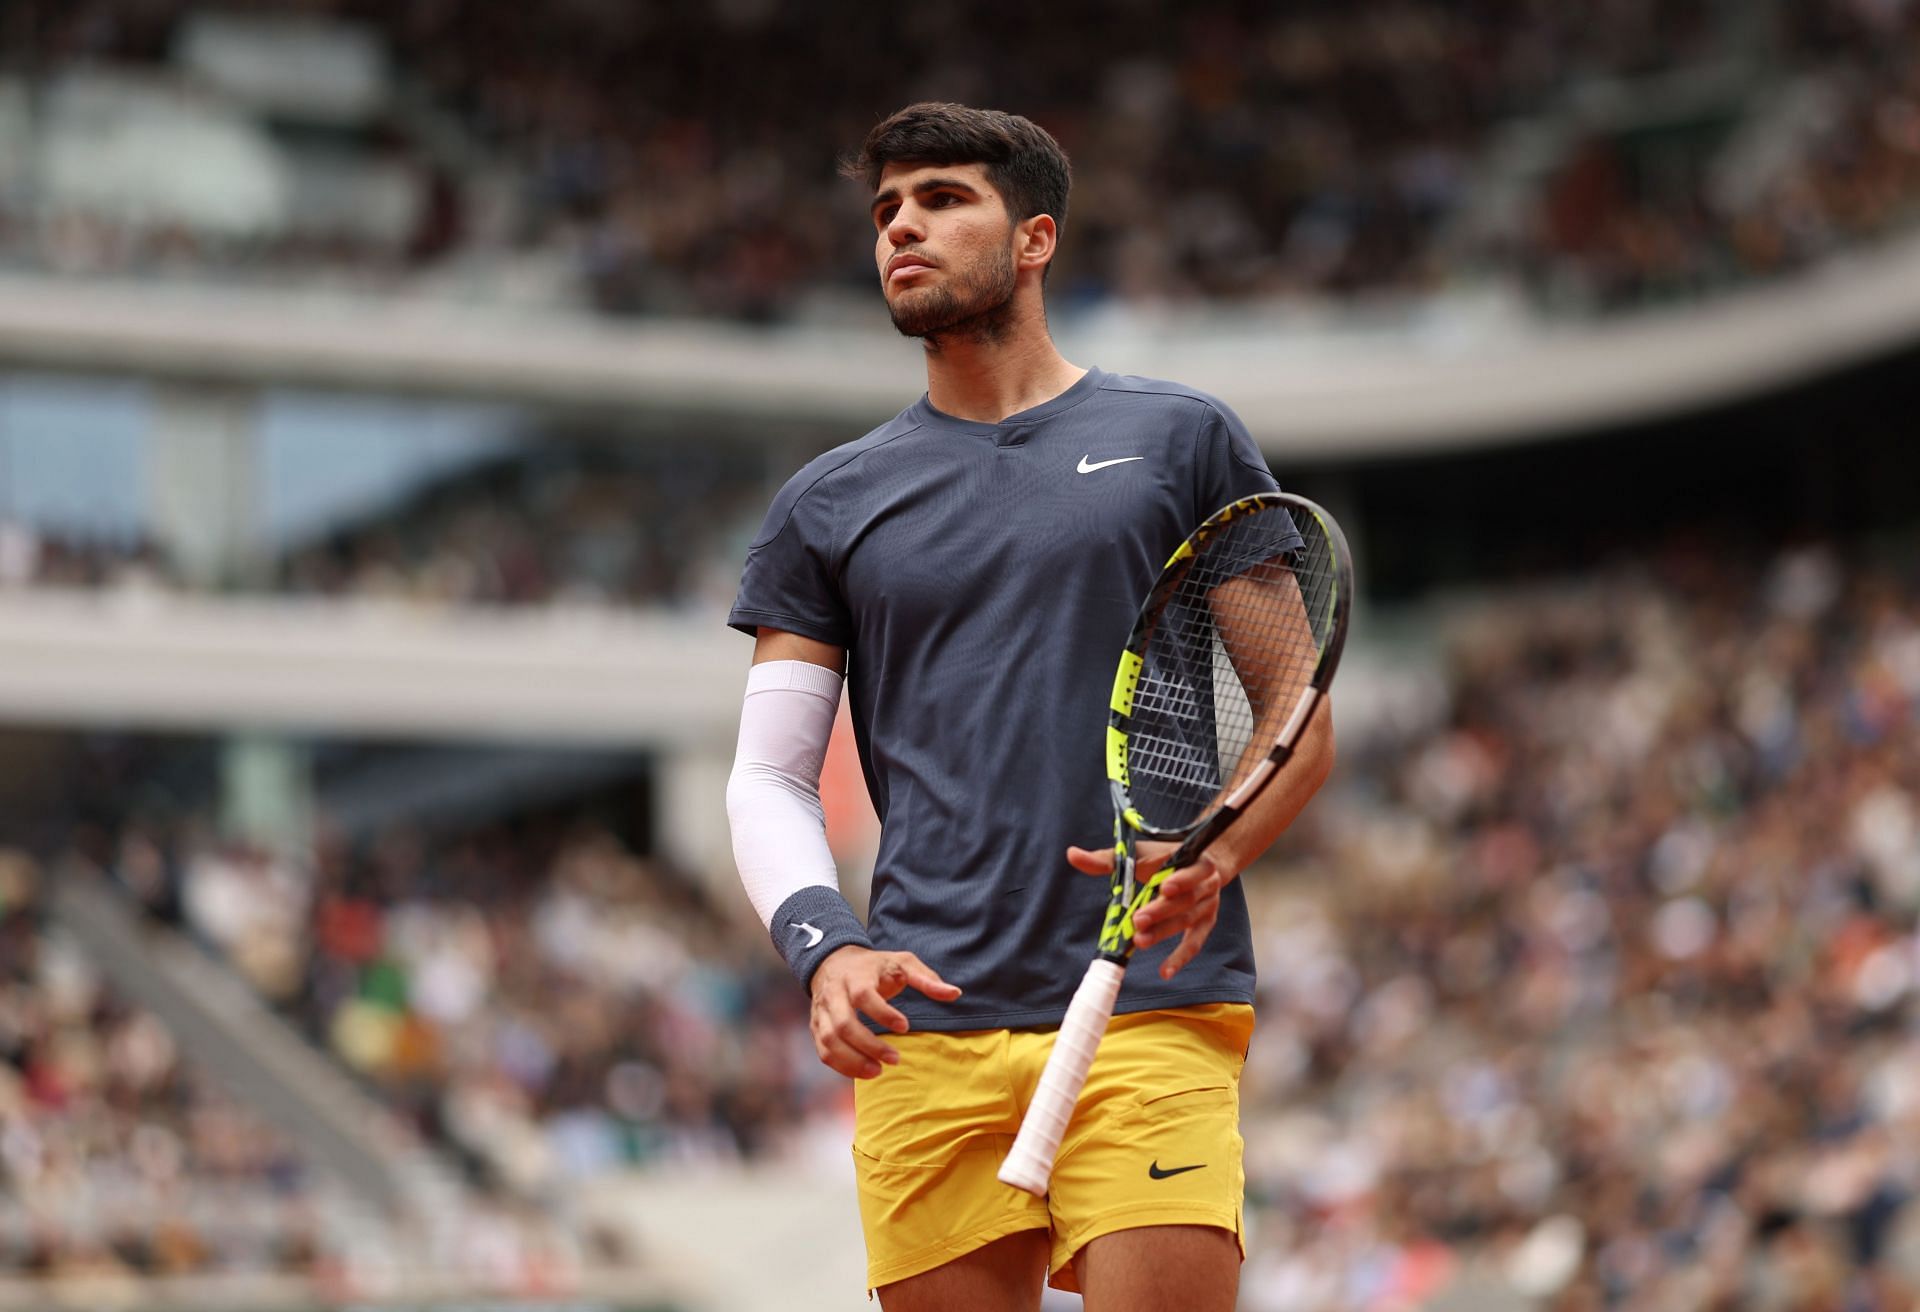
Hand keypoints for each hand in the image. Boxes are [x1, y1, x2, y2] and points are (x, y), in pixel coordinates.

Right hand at [808, 946, 960, 1078]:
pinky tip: (863, 1072)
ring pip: (830, 1041)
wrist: (834, 961)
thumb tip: (955, 994)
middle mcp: (834, 994)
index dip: (883, 1014)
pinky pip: (823, 1051)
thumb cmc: (875, 965)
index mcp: (855, 977)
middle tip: (895, 1059)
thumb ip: (927, 979)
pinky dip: (841, 1066)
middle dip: (869, 1045)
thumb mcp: (903, 962)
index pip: (864, 996)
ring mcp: (822, 1011)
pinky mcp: (817, 1026)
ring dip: (852, 1060)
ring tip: (878, 1072)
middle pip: (844, 1024)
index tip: (905, 1027)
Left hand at [1065, 841, 1234, 979]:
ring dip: (1163, 932)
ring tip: (1140, 941)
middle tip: (1138, 920)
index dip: (1180, 879)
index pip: (1191, 870)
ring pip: (1186, 921)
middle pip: (1185, 900)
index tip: (1163, 887)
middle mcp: (1207, 883)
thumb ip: (1106, 858)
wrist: (1203, 861)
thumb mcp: (1138, 854)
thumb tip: (1071, 854)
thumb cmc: (1163, 857)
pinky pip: (1194, 943)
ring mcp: (1208, 905)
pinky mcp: (1206, 924)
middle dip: (1161, 910)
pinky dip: (1180, 958)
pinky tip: (1164, 971)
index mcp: (1193, 860)